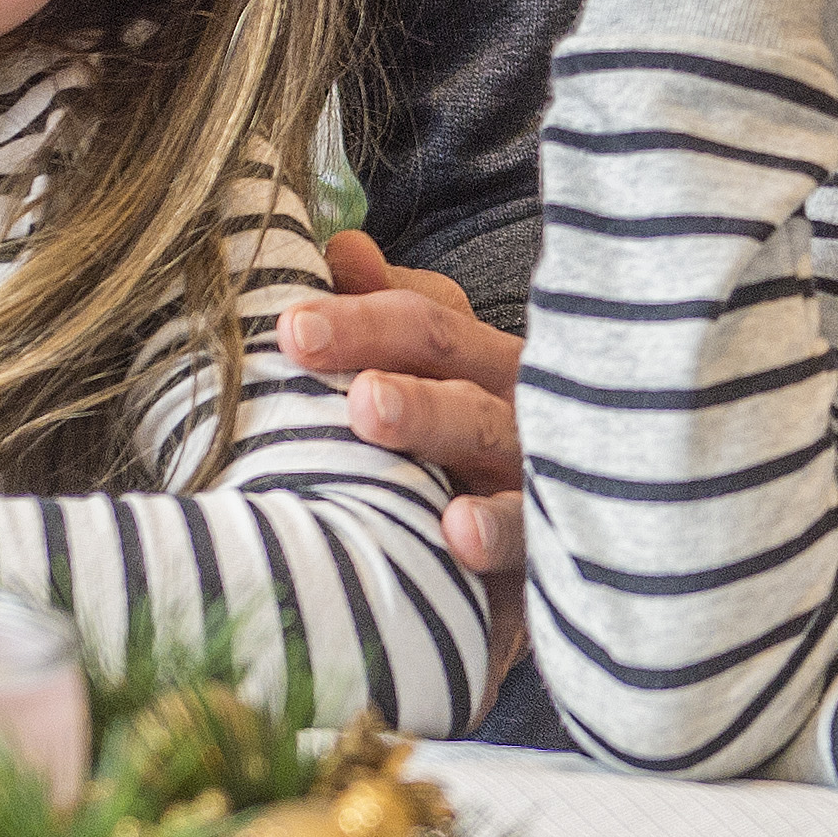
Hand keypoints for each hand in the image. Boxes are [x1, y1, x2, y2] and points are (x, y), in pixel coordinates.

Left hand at [279, 232, 524, 608]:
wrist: (538, 588)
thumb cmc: (464, 479)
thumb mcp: (431, 396)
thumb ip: (385, 321)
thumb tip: (342, 248)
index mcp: (478, 359)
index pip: (424, 310)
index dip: (356, 305)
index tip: (285, 316)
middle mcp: (512, 399)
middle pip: (445, 349)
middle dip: (369, 338)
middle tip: (298, 336)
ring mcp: (537, 468)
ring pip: (485, 428)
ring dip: (428, 413)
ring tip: (367, 408)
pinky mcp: (552, 547)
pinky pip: (531, 534)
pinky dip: (496, 529)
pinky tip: (456, 529)